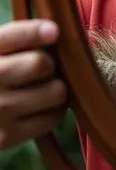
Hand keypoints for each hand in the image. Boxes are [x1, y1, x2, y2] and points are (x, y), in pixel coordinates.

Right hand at [0, 19, 66, 148]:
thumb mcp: (1, 51)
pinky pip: (53, 117)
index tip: (53, 32)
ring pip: (55, 91)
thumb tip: (55, 32)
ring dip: (56, 87)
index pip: (13, 36)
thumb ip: (20, 37)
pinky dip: (55, 110)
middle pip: (41, 63)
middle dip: (49, 63)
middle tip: (43, 68)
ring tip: (44, 86)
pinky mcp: (7, 137)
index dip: (37, 32)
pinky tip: (41, 106)